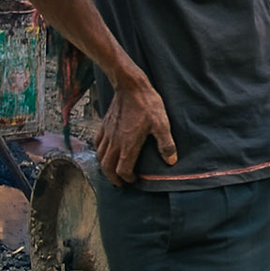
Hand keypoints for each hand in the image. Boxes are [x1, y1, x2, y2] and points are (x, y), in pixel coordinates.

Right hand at [94, 70, 173, 187]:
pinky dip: (100, 153)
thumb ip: (166, 144)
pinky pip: (97, 144)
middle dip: (113, 178)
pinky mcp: (104, 125)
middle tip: (121, 183)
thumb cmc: (147, 105)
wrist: (130, 87)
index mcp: (128, 145)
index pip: (122, 169)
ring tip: (112, 171)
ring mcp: (107, 134)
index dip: (127, 178)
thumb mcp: (162, 124)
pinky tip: (105, 152)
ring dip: (105, 167)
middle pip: (107, 167)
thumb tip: (171, 162)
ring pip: (100, 157)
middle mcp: (114, 142)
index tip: (134, 181)